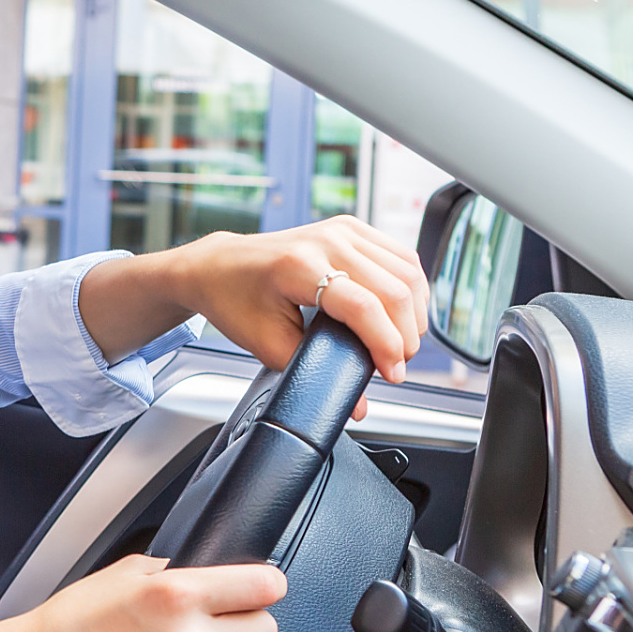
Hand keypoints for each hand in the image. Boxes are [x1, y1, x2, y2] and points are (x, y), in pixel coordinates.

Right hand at [0, 555, 283, 631]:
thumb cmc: (69, 623)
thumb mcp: (121, 572)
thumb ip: (172, 570)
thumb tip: (206, 574)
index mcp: (178, 594)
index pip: (266, 586)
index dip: (265, 583)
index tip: (260, 586)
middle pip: (267, 630)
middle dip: (249, 620)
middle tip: (224, 618)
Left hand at [81, 215, 429, 414]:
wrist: (218, 265)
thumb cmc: (235, 302)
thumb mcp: (267, 345)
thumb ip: (315, 373)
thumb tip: (359, 404)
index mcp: (298, 266)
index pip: (363, 306)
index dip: (387, 346)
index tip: (392, 374)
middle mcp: (325, 240)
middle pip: (395, 289)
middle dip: (405, 336)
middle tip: (396, 365)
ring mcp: (341, 229)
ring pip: (407, 271)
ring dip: (414, 314)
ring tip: (400, 344)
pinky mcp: (351, 227)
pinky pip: (401, 257)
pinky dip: (411, 289)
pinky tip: (402, 314)